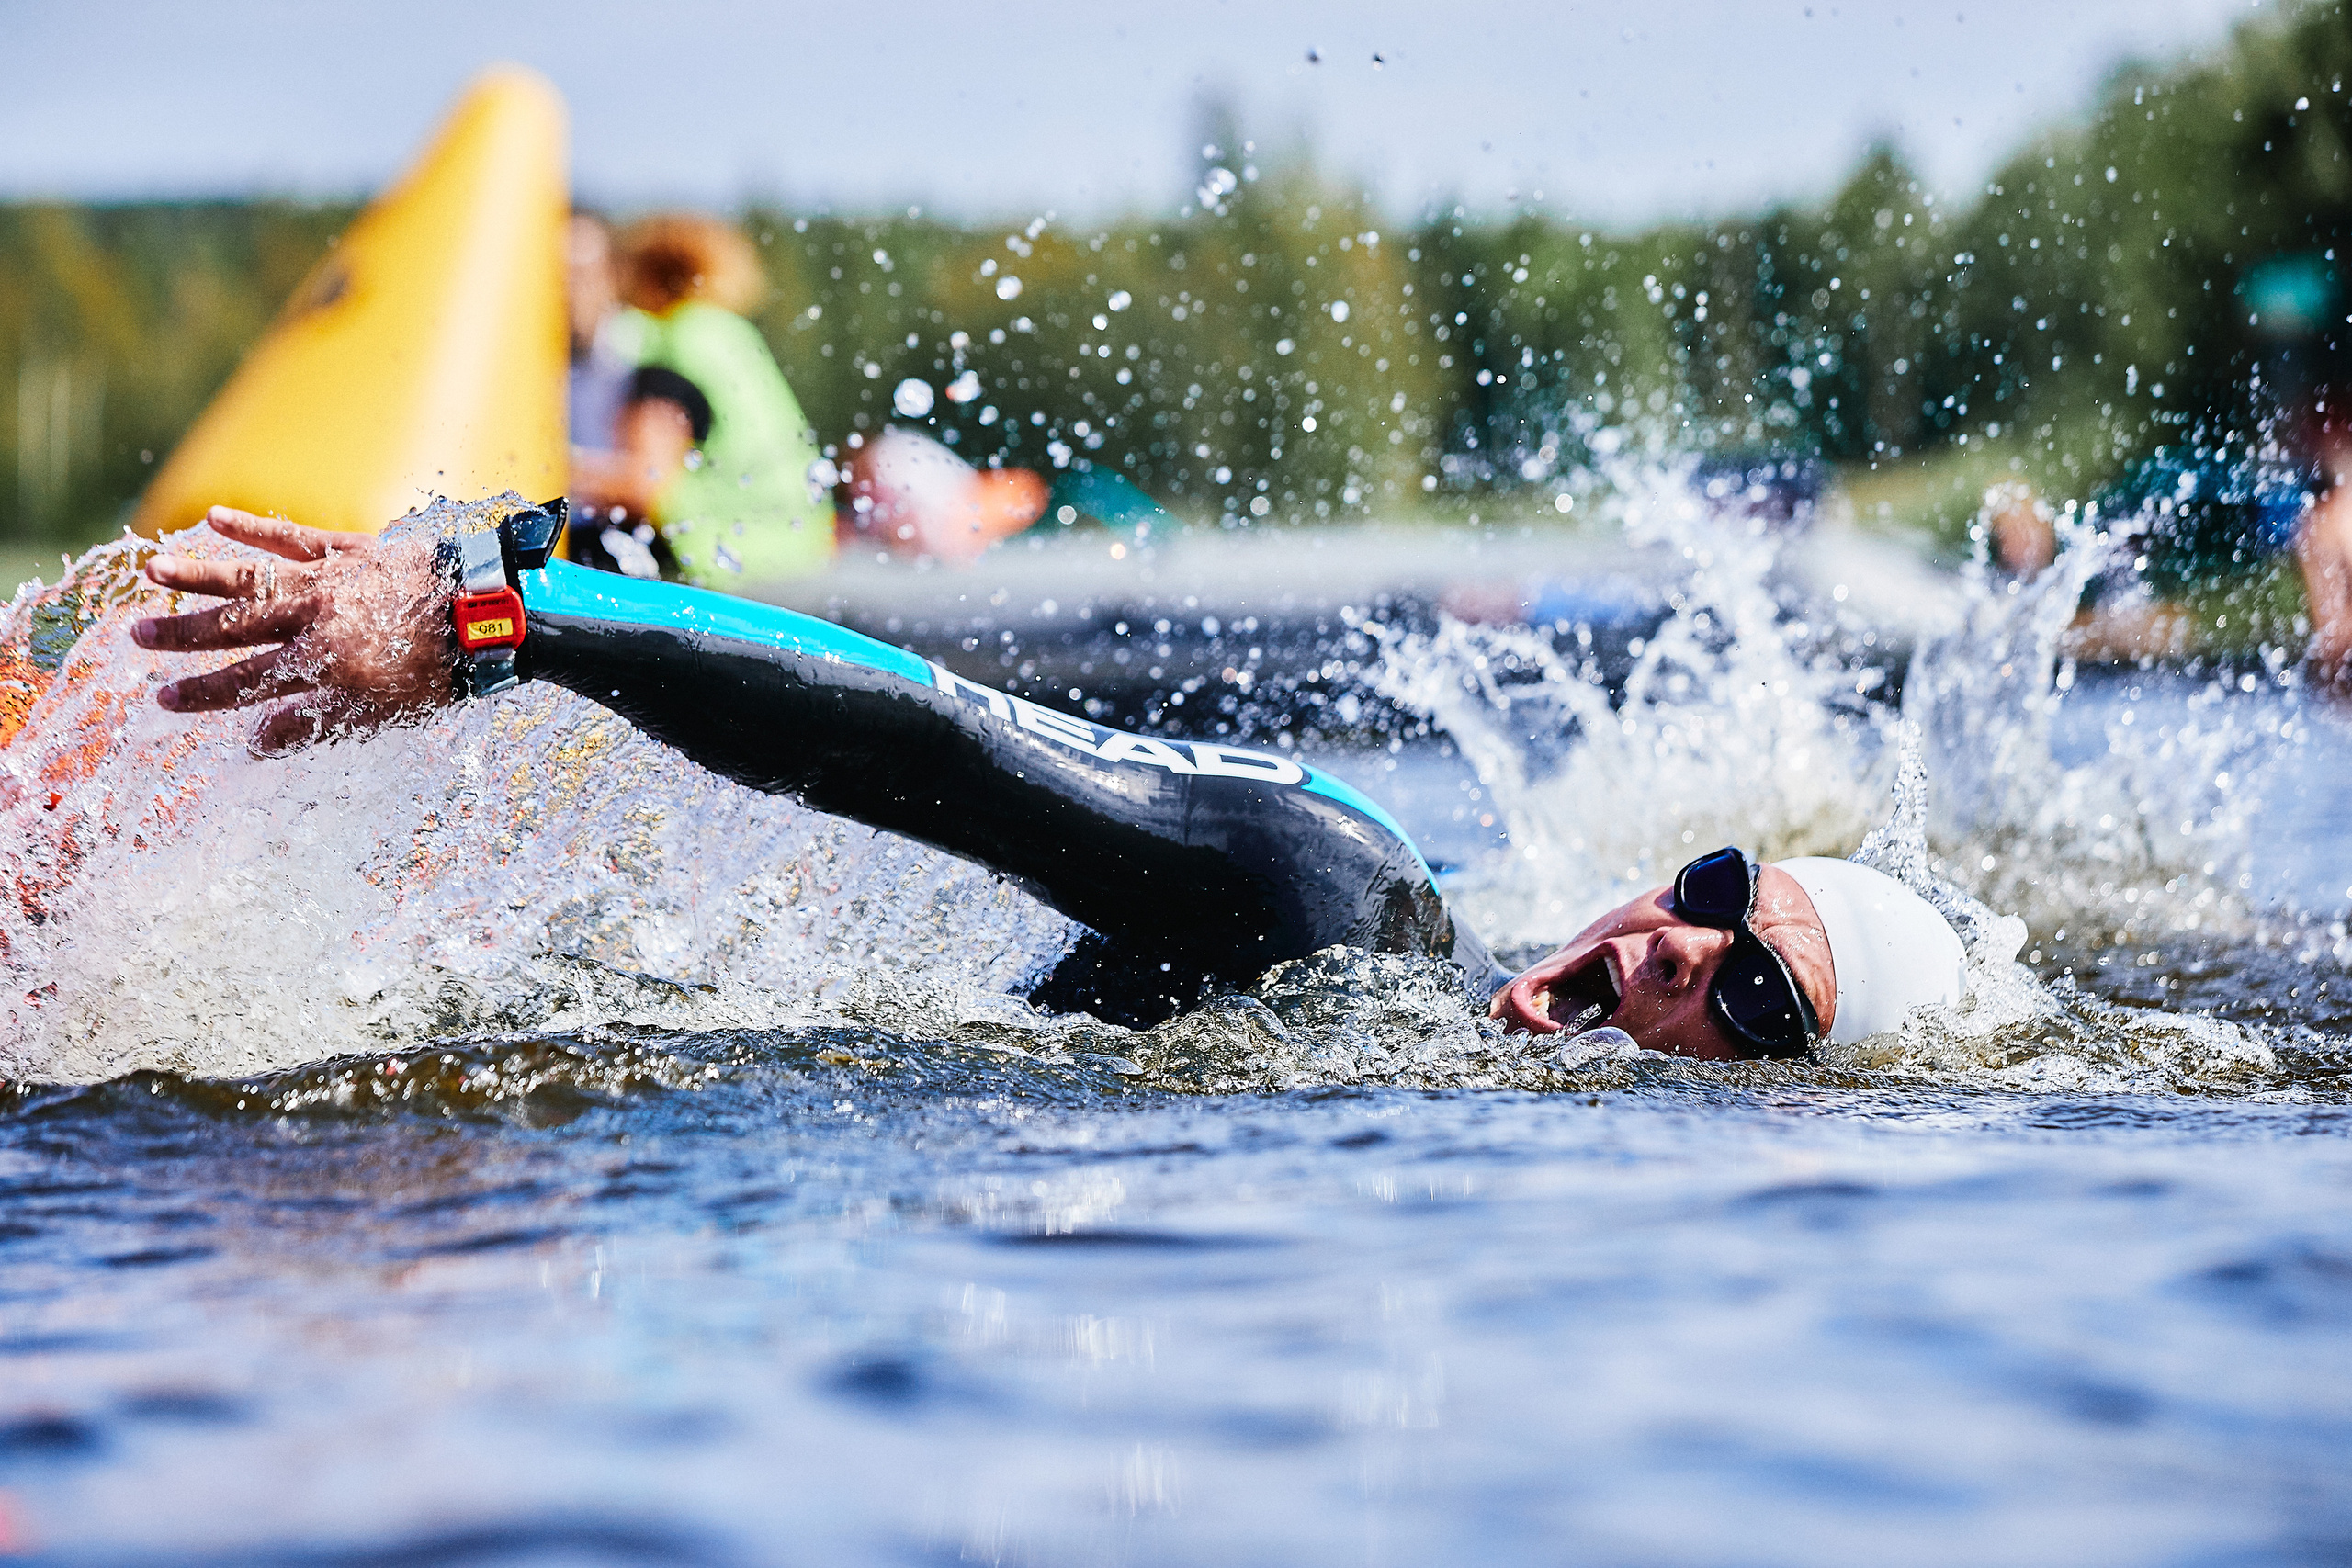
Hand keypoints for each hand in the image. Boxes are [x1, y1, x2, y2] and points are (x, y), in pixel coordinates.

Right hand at [131, 506, 453, 754]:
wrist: (488, 615)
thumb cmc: (437, 673)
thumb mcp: (380, 715)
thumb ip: (312, 726)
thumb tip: (252, 743)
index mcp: (321, 664)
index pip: (246, 684)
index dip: (202, 694)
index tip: (163, 700)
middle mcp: (315, 618)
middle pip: (235, 627)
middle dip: (183, 635)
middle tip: (136, 637)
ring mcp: (328, 579)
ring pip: (251, 576)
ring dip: (199, 574)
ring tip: (153, 569)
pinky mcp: (348, 549)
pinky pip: (292, 535)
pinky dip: (252, 527)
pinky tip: (215, 517)